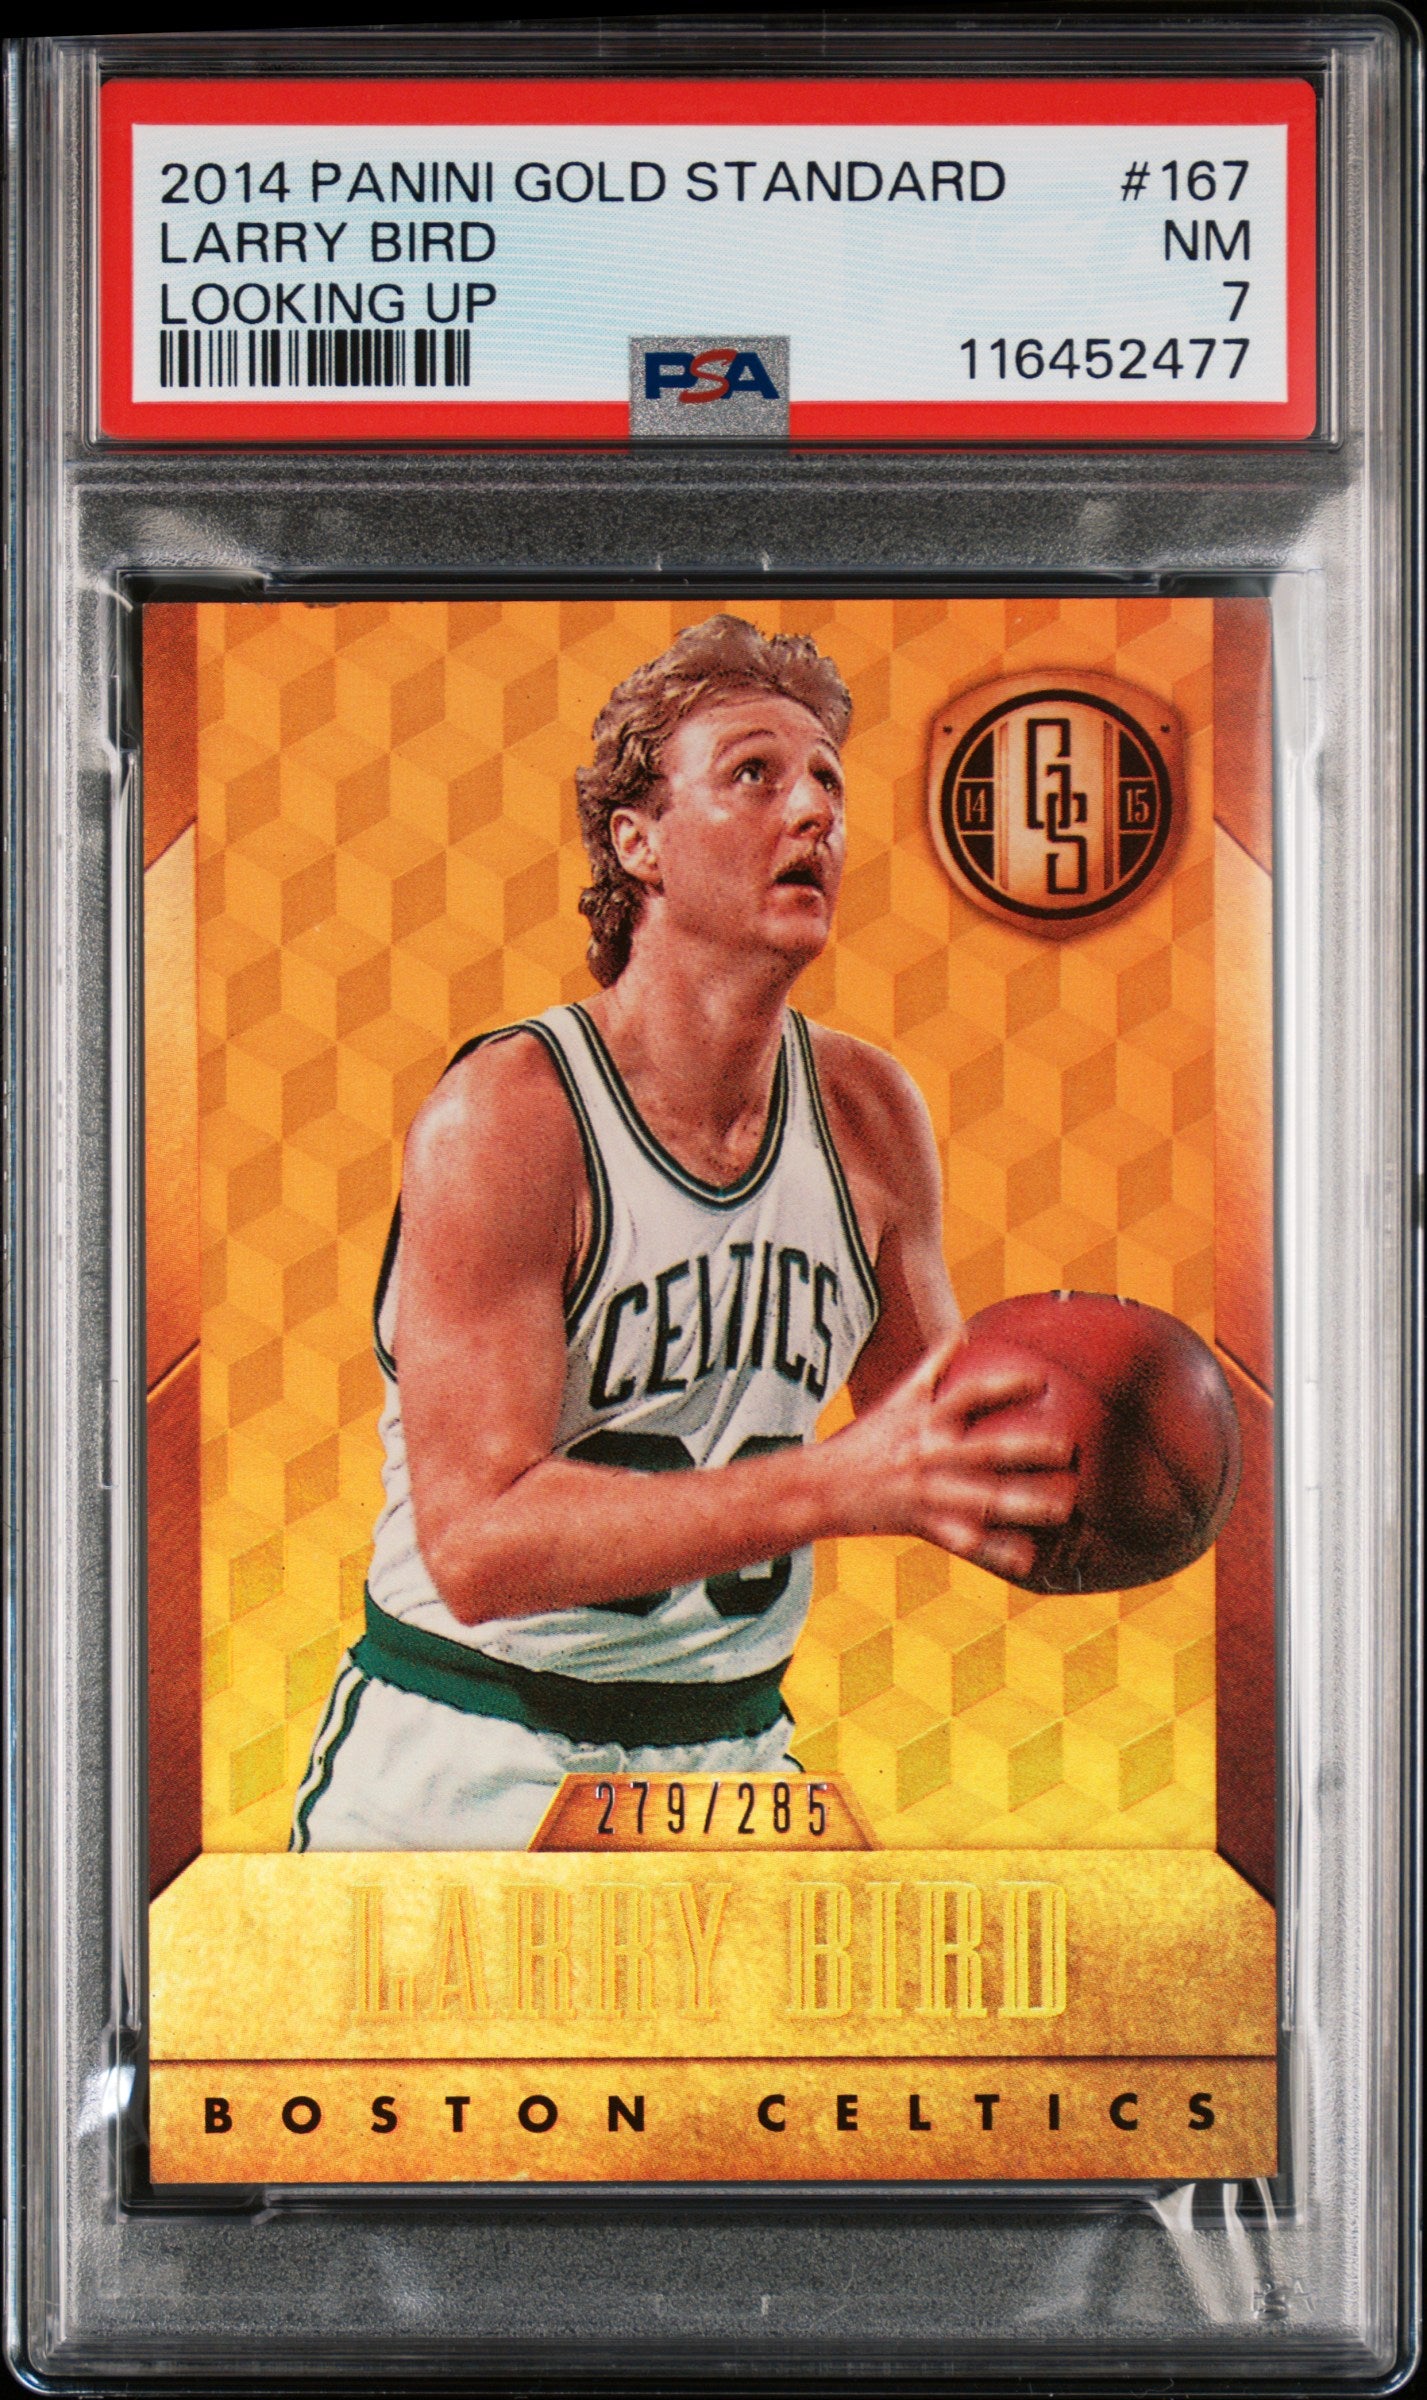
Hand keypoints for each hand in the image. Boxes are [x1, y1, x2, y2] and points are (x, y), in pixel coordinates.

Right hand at [830, 1328, 1076, 1578]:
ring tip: (1063, 1506)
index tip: (1041, 1383)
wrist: (820, 1488)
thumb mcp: (897, 1398)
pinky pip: (966, 1541)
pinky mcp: (924, 1525)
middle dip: (1027, 1450)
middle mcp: (930, 1454)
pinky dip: (996, 1552)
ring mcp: (929, 1492)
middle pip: (985, 1450)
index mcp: (925, 1419)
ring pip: (983, 1499)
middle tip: (1067, 1448)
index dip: (1004, 1386)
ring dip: (1025, 1504)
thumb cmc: (866, 1439)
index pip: (968, 1395)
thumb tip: (962, 1331)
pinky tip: (1029, 1560)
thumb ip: (933, 1365)